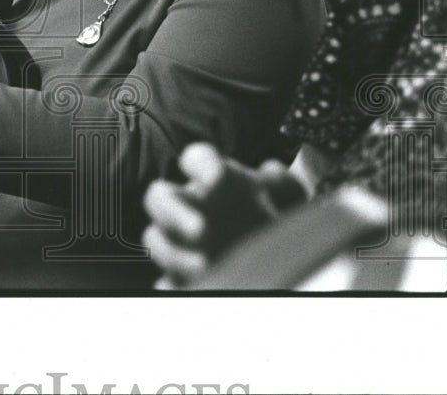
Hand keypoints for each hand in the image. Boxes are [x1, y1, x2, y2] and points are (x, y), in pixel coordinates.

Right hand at [142, 143, 306, 288]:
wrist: (285, 264)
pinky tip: (195, 288)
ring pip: (156, 239)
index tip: (217, 180)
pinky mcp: (180, 275)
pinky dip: (174, 284)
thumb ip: (283, 184)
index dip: (200, 165)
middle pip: (159, 197)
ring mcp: (183, 242)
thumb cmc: (280, 225)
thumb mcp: (291, 202)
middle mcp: (193, 207)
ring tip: (204, 267)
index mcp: (217, 182)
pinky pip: (165, 280)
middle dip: (174, 212)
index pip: (196, 159)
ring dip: (174, 253)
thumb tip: (267, 172)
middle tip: (201, 230)